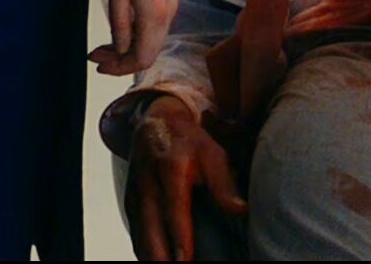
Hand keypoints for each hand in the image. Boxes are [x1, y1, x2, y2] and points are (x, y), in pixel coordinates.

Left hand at [90, 0, 180, 74]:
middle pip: (148, 52)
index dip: (120, 67)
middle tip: (94, 55)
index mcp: (155, 16)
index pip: (143, 58)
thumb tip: (121, 50)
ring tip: (102, 45)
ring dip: (126, 47)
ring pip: (150, 40)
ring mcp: (171, 7)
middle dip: (120, 59)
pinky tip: (119, 29)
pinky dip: (135, 34)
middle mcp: (168, 15)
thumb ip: (121, 23)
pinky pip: (153, 27)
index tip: (98, 65)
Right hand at [123, 93, 248, 260]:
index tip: (185, 260)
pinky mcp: (130, 203)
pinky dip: (144, 252)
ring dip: (152, 258)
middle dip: (162, 258)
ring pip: (140, 237)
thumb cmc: (188, 140)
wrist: (156, 121)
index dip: (179, 240)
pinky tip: (156, 262)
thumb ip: (224, 184)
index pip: (174, 213)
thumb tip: (241, 209)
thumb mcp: (212, 154)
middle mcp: (147, 185)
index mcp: (170, 171)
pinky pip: (136, 234)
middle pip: (150, 232)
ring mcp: (135, 195)